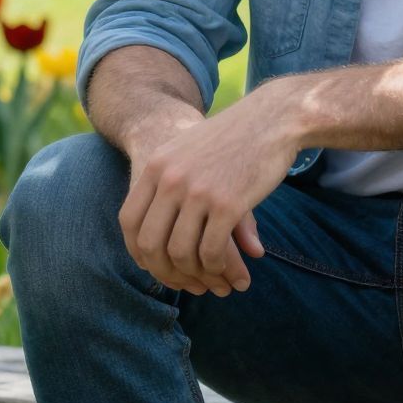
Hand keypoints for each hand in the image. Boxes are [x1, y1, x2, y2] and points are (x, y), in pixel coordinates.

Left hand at [117, 89, 300, 296]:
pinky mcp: (228, 204)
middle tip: (184, 283)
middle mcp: (171, 179)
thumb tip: (162, 228)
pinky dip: (216, 267)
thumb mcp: (190, 154)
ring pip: (181, 252)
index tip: (155, 264)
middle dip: (166, 271)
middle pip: (150, 243)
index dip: (138, 250)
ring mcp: (198, 191)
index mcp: (157, 166)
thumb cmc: (233, 138)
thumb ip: (171, 190)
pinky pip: (212, 251)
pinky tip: (227, 270)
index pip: (129, 221)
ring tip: (211, 279)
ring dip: (195, 274)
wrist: (273, 118)